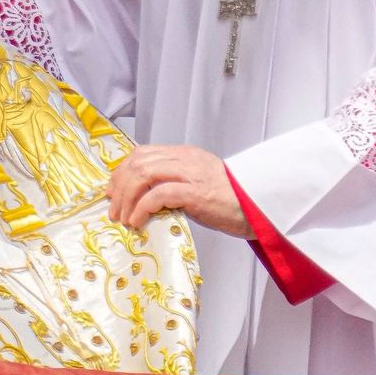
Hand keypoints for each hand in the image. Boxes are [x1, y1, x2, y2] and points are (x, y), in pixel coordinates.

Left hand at [106, 145, 254, 238]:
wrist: (262, 208)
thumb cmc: (231, 202)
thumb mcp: (197, 185)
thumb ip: (173, 184)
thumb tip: (142, 198)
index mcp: (184, 155)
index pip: (143, 153)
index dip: (122, 170)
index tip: (113, 190)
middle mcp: (185, 159)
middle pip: (138, 163)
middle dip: (119, 186)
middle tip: (113, 207)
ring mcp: (191, 174)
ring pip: (143, 174)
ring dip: (126, 198)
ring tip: (123, 218)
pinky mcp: (196, 192)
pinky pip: (158, 195)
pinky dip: (141, 208)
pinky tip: (137, 221)